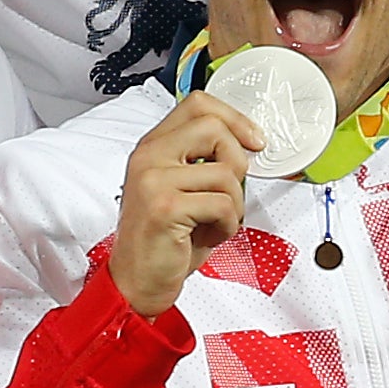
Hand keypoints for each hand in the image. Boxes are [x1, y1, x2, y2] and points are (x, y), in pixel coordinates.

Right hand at [111, 92, 253, 312]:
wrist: (136, 283)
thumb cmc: (163, 241)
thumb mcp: (182, 190)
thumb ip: (203, 161)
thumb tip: (247, 143)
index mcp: (153, 147)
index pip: (198, 104)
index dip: (234, 118)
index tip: (253, 140)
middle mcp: (148, 157)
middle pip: (214, 128)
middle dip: (237, 162)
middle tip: (230, 191)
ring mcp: (153, 180)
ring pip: (225, 171)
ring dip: (234, 204)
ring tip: (213, 222)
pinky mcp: (165, 207)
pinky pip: (222, 204)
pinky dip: (227, 225)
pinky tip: (208, 236)